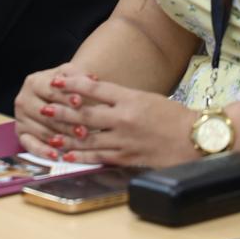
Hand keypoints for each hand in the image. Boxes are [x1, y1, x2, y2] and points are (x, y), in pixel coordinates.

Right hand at [14, 63, 99, 160]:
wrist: (60, 96)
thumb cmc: (69, 87)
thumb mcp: (72, 77)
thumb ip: (80, 78)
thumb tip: (92, 80)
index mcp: (34, 82)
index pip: (49, 91)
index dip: (65, 97)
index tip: (80, 102)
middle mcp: (23, 100)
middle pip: (45, 114)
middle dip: (66, 122)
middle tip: (83, 130)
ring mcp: (21, 118)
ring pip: (42, 130)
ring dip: (60, 138)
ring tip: (77, 144)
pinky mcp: (21, 134)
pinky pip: (30, 145)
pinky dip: (42, 152)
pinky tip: (55, 156)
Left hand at [17, 75, 198, 167]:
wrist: (196, 138)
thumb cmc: (172, 116)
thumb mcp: (146, 97)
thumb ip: (120, 97)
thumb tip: (94, 93)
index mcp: (129, 98)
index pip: (94, 88)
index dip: (72, 84)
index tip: (56, 81)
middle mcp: (124, 118)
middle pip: (86, 113)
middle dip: (62, 111)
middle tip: (44, 107)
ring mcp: (125, 139)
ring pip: (88, 137)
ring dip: (66, 136)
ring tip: (48, 134)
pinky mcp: (128, 157)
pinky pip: (99, 156)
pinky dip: (82, 156)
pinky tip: (67, 155)